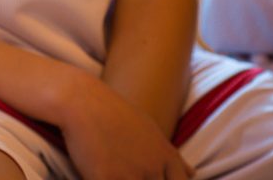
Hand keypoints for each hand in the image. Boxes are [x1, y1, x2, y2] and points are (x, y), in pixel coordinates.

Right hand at [58, 73, 193, 179]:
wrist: (80, 100)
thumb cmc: (113, 113)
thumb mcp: (149, 128)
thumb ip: (170, 156)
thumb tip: (192, 174)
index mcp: (165, 156)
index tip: (151, 176)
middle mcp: (152, 167)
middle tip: (129, 171)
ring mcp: (130, 175)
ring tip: (117, 169)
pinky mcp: (104, 179)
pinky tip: (99, 174)